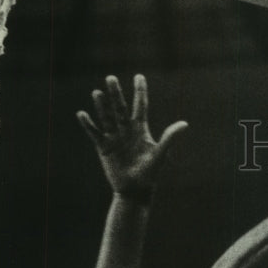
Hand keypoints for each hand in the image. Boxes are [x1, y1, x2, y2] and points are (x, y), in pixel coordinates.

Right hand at [77, 74, 187, 200]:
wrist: (135, 191)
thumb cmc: (150, 174)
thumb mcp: (159, 155)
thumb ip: (169, 138)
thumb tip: (185, 124)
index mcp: (141, 130)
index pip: (141, 106)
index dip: (140, 91)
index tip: (139, 76)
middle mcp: (126, 130)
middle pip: (120, 108)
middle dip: (116, 94)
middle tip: (110, 78)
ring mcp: (114, 137)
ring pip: (107, 117)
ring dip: (101, 106)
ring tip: (97, 93)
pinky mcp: (103, 147)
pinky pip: (94, 133)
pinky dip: (88, 124)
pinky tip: (82, 114)